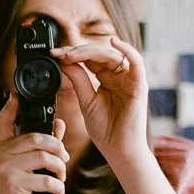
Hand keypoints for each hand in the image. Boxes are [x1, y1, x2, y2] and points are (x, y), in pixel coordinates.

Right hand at [0, 92, 69, 193]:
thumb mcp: (32, 168)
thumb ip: (43, 147)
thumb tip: (60, 124)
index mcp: (0, 149)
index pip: (2, 121)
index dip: (10, 106)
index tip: (16, 95)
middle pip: (36, 137)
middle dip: (57, 147)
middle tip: (64, 159)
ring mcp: (3, 168)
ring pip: (43, 156)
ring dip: (60, 168)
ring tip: (61, 178)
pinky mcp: (12, 183)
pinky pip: (45, 178)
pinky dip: (57, 186)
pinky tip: (57, 192)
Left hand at [49, 35, 149, 168]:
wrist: (119, 151)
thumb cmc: (106, 130)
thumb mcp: (86, 101)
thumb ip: (78, 80)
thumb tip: (64, 61)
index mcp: (107, 79)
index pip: (90, 58)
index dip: (72, 54)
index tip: (54, 54)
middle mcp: (119, 76)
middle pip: (100, 53)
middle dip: (78, 51)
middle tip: (61, 54)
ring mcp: (130, 79)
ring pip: (113, 54)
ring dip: (92, 51)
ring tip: (73, 54)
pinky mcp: (139, 85)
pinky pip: (137, 62)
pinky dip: (127, 49)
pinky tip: (114, 42)